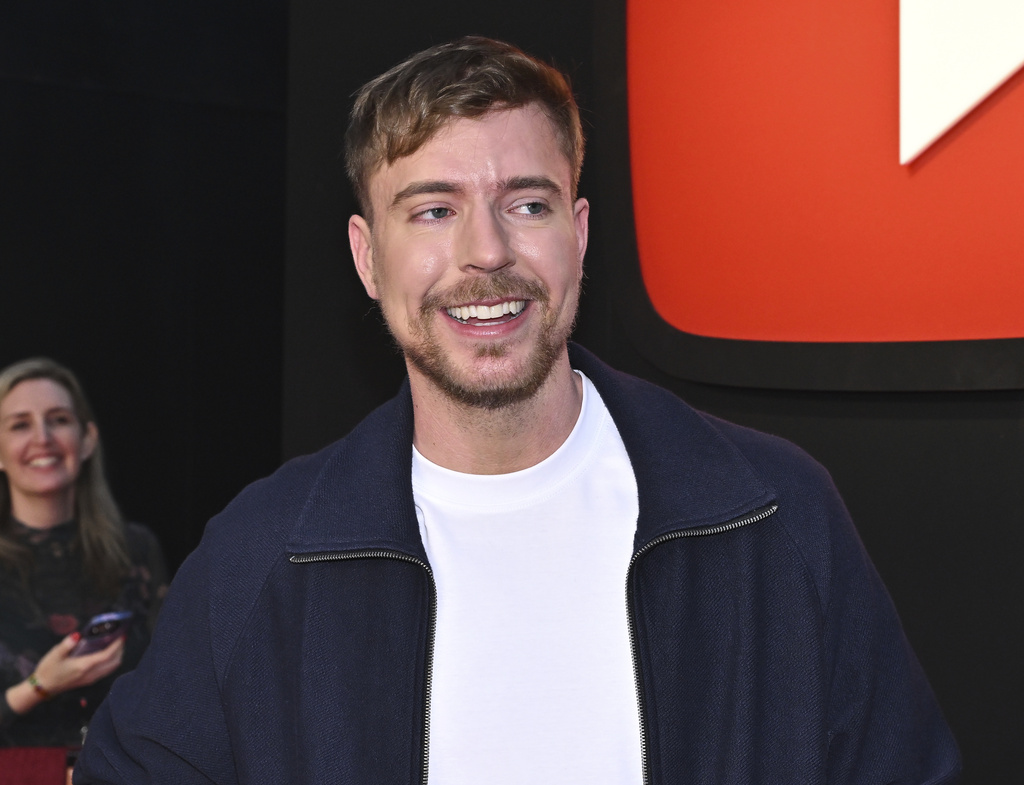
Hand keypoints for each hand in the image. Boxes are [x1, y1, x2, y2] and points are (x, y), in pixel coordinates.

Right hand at [5, 633, 124, 716]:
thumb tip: (78, 634)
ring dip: (117, 656)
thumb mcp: (55, 654)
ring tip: (116, 644)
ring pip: (112, 668)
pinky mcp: (89, 681)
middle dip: (121, 650)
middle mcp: (91, 674)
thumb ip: (67, 644)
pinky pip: (106, 671)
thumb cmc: (48, 670)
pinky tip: (107, 654)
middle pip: (114, 662)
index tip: (122, 635)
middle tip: (121, 638)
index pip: (107, 655)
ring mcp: (91, 679)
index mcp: (85, 666)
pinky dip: (112, 662)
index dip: (117, 645)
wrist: (42, 688)